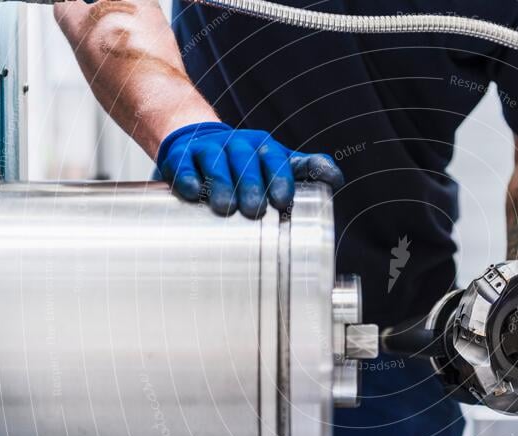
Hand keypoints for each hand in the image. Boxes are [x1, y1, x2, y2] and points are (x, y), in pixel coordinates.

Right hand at [156, 122, 343, 218]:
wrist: (197, 142)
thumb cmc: (246, 163)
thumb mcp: (278, 162)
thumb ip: (307, 169)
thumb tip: (337, 179)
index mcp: (263, 147)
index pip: (275, 159)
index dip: (280, 178)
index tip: (282, 201)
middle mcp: (237, 144)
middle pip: (246, 161)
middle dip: (251, 185)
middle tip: (255, 210)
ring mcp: (208, 149)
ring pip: (216, 162)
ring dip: (221, 183)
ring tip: (226, 208)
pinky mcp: (180, 156)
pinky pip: (183, 165)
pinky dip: (187, 177)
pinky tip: (194, 193)